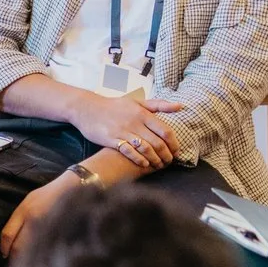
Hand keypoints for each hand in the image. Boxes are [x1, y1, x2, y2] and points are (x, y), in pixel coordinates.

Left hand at [0, 172, 76, 259]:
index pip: (8, 235)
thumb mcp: (29, 200)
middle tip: (13, 264)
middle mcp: (33, 220)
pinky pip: (46, 249)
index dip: (4, 248)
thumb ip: (19, 218)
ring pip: (32, 251)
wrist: (72, 188)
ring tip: (26, 265)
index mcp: (24, 211)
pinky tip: (41, 260)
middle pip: (18, 247)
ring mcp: (47, 228)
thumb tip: (10, 238)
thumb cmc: (48, 193)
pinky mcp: (59, 233)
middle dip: (14, 258)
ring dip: (27, 260)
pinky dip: (41, 257)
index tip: (4, 254)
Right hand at [64, 94, 182, 169]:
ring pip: (146, 149)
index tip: (176, 150)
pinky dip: (139, 159)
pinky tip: (144, 164)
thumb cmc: (114, 106)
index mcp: (143, 113)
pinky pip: (129, 152)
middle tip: (169, 161)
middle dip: (166, 155)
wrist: (87, 108)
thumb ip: (158, 105)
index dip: (173, 143)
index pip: (165, 131)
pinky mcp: (112, 140)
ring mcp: (123, 132)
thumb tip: (179, 106)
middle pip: (158, 143)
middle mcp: (135, 123)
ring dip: (155, 159)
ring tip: (158, 165)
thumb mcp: (137, 102)